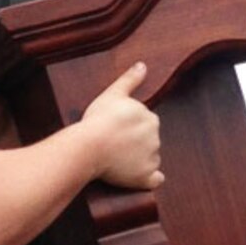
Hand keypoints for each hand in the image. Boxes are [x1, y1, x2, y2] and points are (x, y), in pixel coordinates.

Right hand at [82, 62, 163, 190]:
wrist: (88, 146)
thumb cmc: (97, 120)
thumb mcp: (112, 94)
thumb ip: (130, 80)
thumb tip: (143, 65)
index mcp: (150, 117)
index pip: (143, 124)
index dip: (127, 128)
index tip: (113, 130)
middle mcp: (156, 137)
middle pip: (147, 142)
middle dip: (134, 144)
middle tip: (112, 145)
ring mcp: (152, 158)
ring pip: (149, 159)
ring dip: (137, 160)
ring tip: (115, 159)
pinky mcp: (146, 176)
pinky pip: (154, 179)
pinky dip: (147, 179)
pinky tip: (136, 177)